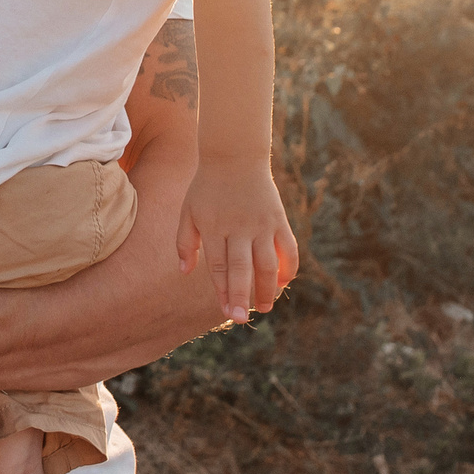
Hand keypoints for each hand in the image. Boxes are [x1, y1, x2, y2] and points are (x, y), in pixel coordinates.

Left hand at [175, 156, 298, 322]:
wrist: (234, 154)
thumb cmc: (207, 186)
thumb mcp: (188, 210)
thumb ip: (185, 241)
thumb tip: (184, 271)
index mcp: (214, 227)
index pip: (218, 267)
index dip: (224, 291)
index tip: (229, 313)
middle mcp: (239, 228)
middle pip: (242, 268)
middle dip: (242, 296)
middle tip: (243, 319)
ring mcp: (261, 224)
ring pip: (267, 263)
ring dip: (267, 288)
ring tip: (265, 307)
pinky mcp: (278, 219)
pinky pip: (288, 248)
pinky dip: (289, 267)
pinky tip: (283, 283)